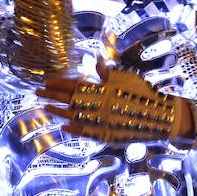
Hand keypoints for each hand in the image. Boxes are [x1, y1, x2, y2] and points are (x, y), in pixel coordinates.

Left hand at [36, 67, 193, 144]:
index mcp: (100, 89)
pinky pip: (84, 133)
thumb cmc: (143, 92)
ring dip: (57, 112)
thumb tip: (95, 60)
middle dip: (51, 95)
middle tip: (37, 92)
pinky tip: (63, 127)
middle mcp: (96, 106)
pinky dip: (73, 130)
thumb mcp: (125, 77)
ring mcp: (99, 122)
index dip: (58, 83)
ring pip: (72, 116)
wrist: (159, 116)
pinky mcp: (104, 135)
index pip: (73, 84)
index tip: (46, 81)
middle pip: (68, 99)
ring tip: (45, 107)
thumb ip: (106, 71)